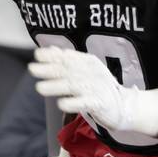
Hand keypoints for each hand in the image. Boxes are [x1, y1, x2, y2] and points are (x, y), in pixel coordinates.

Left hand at [28, 47, 157, 136]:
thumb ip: (69, 61)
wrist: (125, 106)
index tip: (37, 55)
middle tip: (32, 69)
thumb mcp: (87, 71)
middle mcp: (92, 73)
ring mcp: (97, 88)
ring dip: (55, 86)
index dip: (53, 55)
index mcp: (89, 63)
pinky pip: (85, 103)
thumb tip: (48, 50)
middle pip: (68, 70)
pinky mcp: (100, 104)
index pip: (68, 57)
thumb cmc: (100, 88)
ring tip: (39, 88)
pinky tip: (61, 104)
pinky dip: (72, 103)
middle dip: (49, 69)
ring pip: (73, 85)